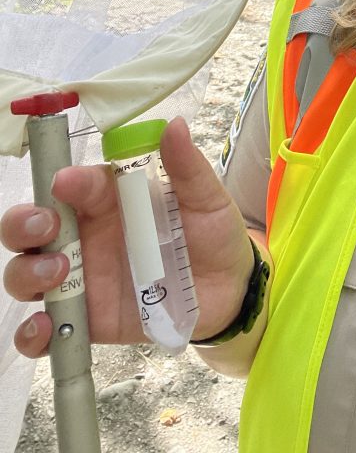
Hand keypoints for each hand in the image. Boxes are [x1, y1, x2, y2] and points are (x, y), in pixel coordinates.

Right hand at [1, 117, 255, 356]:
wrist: (230, 290)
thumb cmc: (212, 232)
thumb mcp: (205, 198)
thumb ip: (187, 166)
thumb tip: (175, 124)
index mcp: (110, 199)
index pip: (75, 184)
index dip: (67, 181)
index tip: (67, 183)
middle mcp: (87, 236)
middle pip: (32, 225)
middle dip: (24, 223)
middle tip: (46, 228)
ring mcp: (82, 279)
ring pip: (27, 273)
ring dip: (26, 272)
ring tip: (57, 273)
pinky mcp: (87, 320)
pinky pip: (44, 329)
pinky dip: (32, 333)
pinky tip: (43, 329)